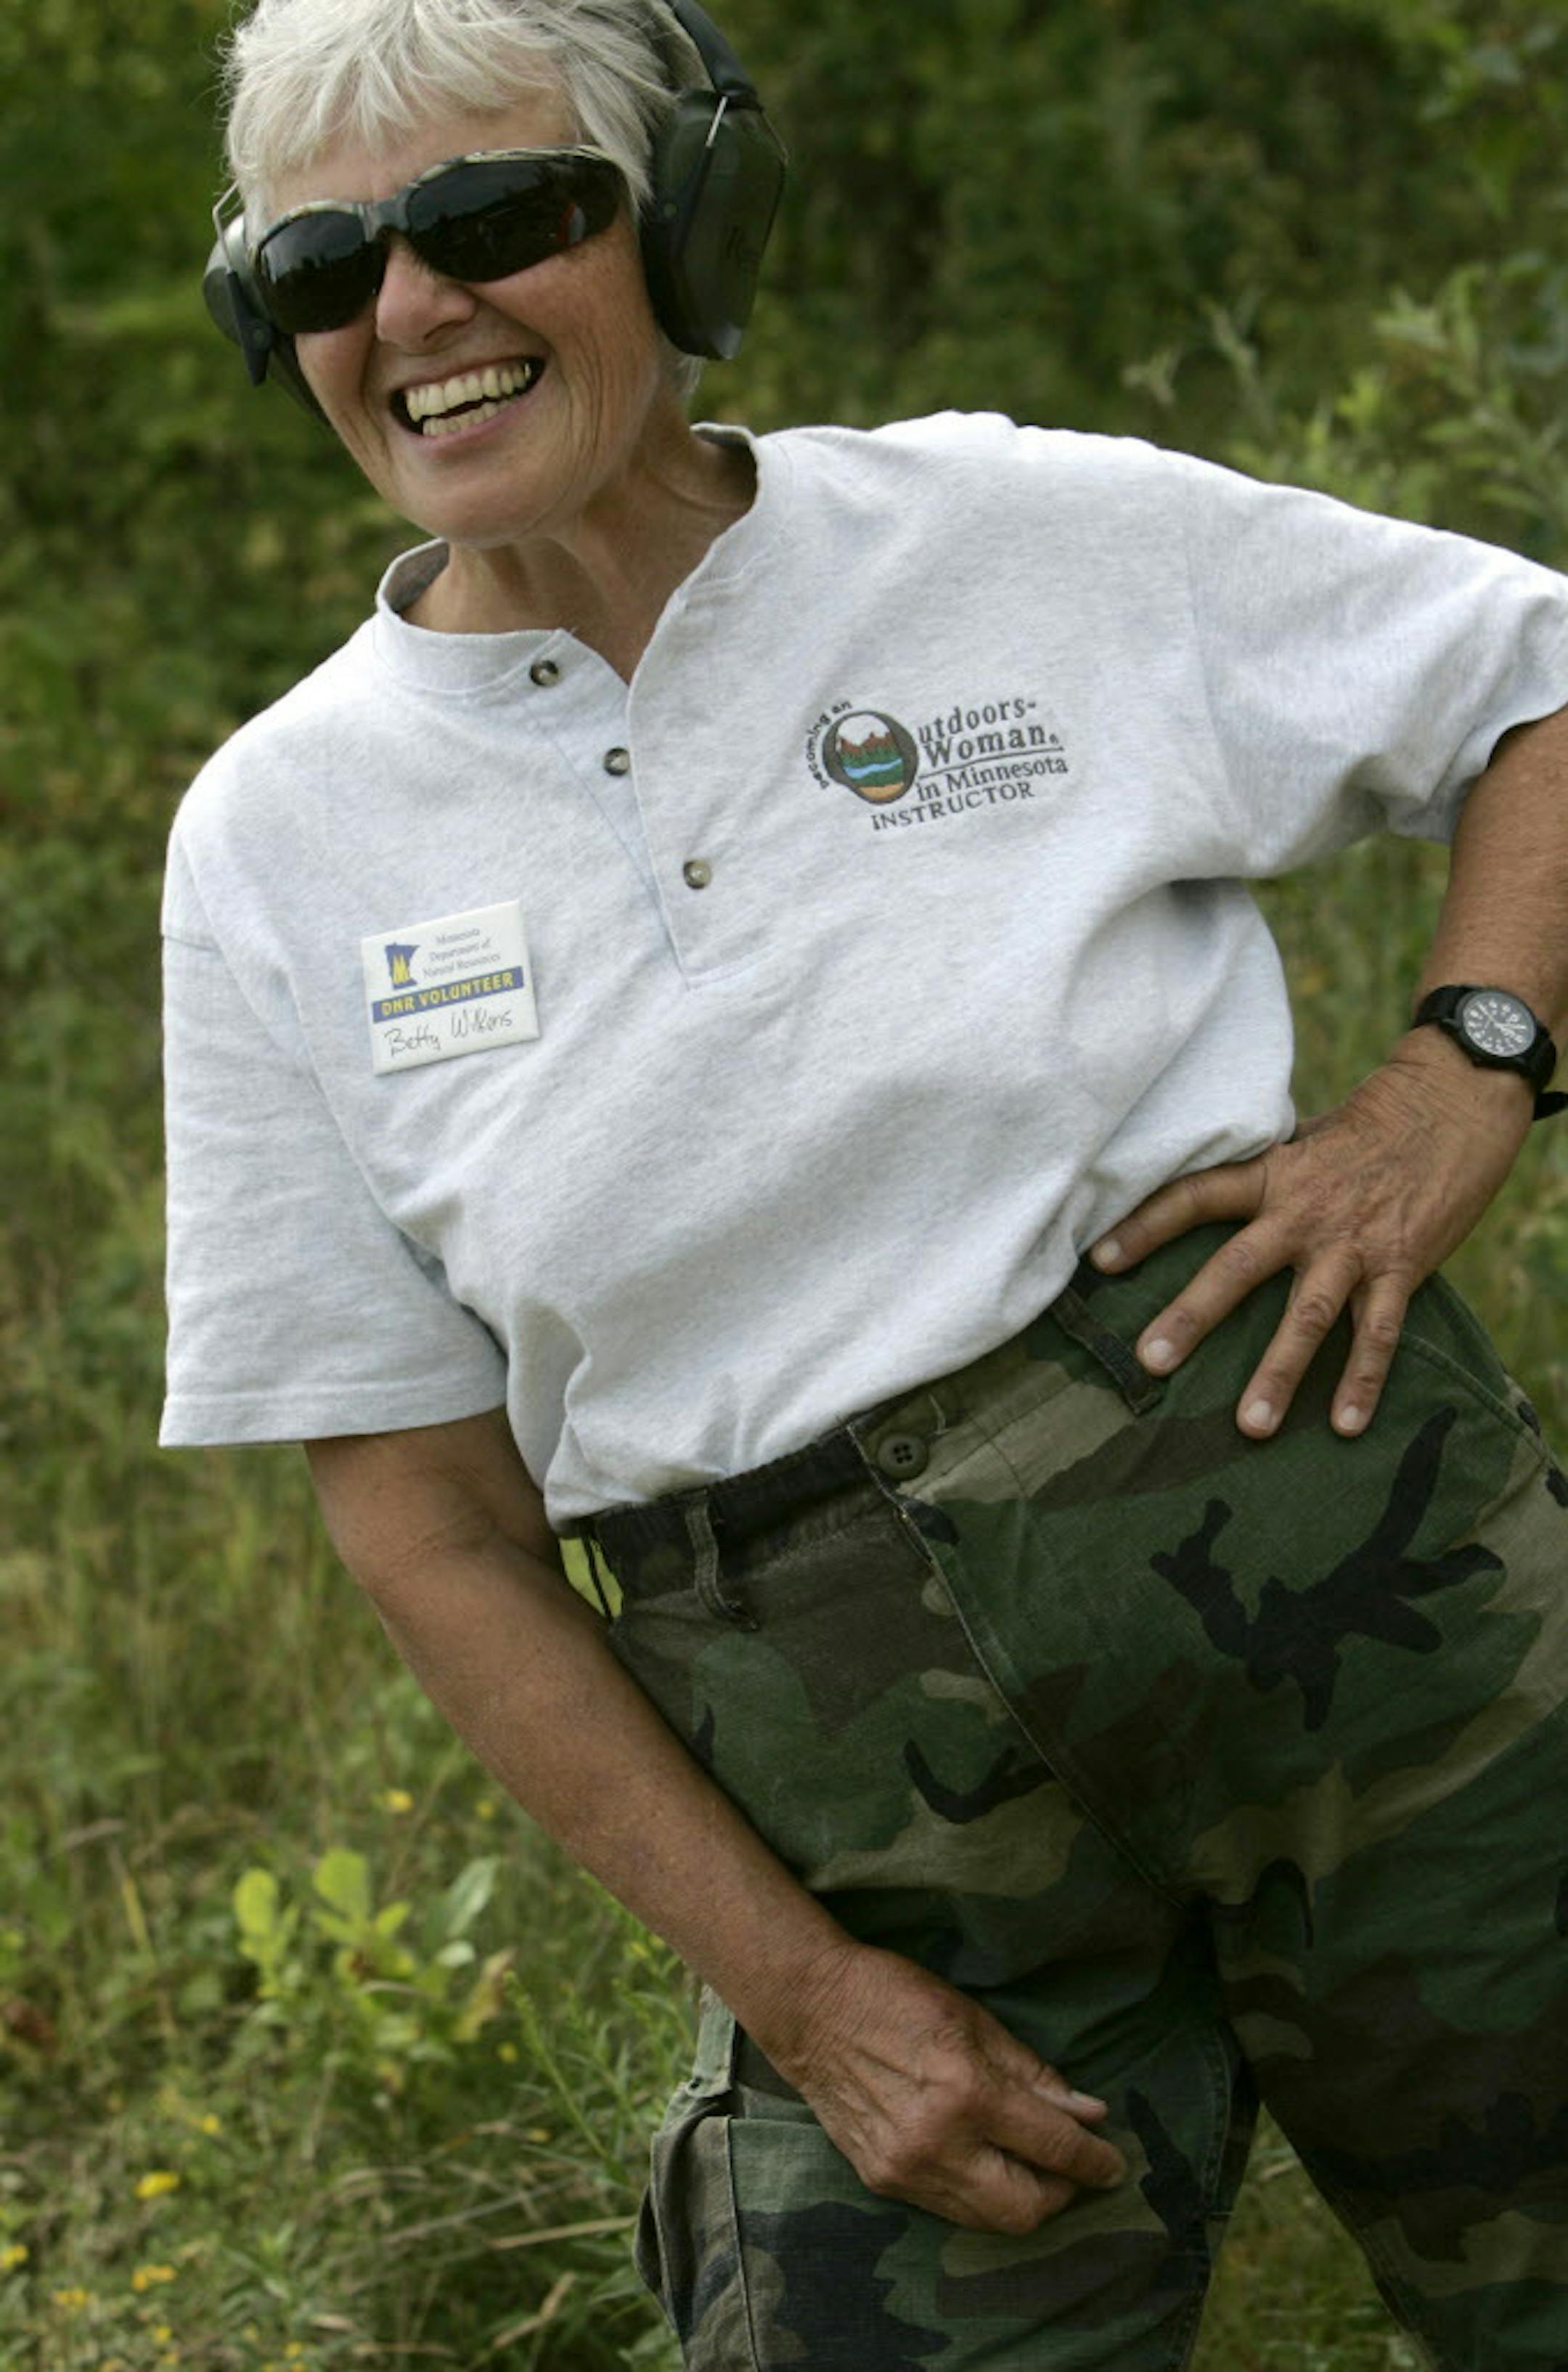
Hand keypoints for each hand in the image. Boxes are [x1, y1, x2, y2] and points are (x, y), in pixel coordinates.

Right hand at [763, 1939, 1123, 2234]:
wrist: (811, 2009)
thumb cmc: (898, 1997)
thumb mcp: (975, 2020)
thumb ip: (1034, 2074)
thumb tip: (1089, 2113)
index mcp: (967, 2091)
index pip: (1052, 2145)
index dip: (1093, 2160)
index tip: (1114, 2164)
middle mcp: (937, 2142)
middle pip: (1024, 2209)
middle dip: (1061, 2194)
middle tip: (1074, 2168)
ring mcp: (906, 2170)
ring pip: (987, 2220)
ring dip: (1022, 2201)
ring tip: (1034, 2169)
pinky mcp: (882, 2181)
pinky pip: (950, 2209)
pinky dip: (980, 2195)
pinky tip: (986, 2164)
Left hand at [1089, 1032, 1532, 1439]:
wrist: (1455, 1101)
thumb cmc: (1368, 1124)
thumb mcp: (1302, 1138)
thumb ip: (1259, 1173)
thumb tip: (1199, 1192)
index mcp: (1273, 1173)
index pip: (1194, 1197)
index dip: (1145, 1225)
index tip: (1099, 1259)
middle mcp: (1305, 1211)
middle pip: (1237, 1267)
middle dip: (1192, 1316)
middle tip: (1149, 1362)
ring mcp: (1354, 1243)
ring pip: (1307, 1315)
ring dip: (1278, 1373)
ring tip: (1249, 1427)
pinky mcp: (1403, 1266)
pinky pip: (1378, 1332)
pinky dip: (1363, 1380)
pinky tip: (1347, 1425)